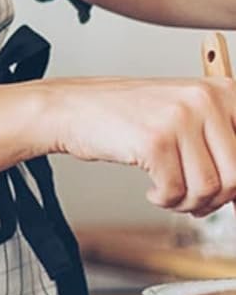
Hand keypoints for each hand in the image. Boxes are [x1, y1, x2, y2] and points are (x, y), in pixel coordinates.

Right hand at [42, 76, 235, 215]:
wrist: (73, 109)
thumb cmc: (125, 116)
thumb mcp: (183, 116)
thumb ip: (217, 143)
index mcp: (223, 91)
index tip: (227, 198)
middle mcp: (206, 100)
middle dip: (214, 200)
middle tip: (194, 202)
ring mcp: (180, 119)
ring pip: (208, 188)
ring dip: (187, 203)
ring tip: (170, 196)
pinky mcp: (154, 141)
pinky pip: (175, 191)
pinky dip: (164, 201)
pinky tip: (152, 191)